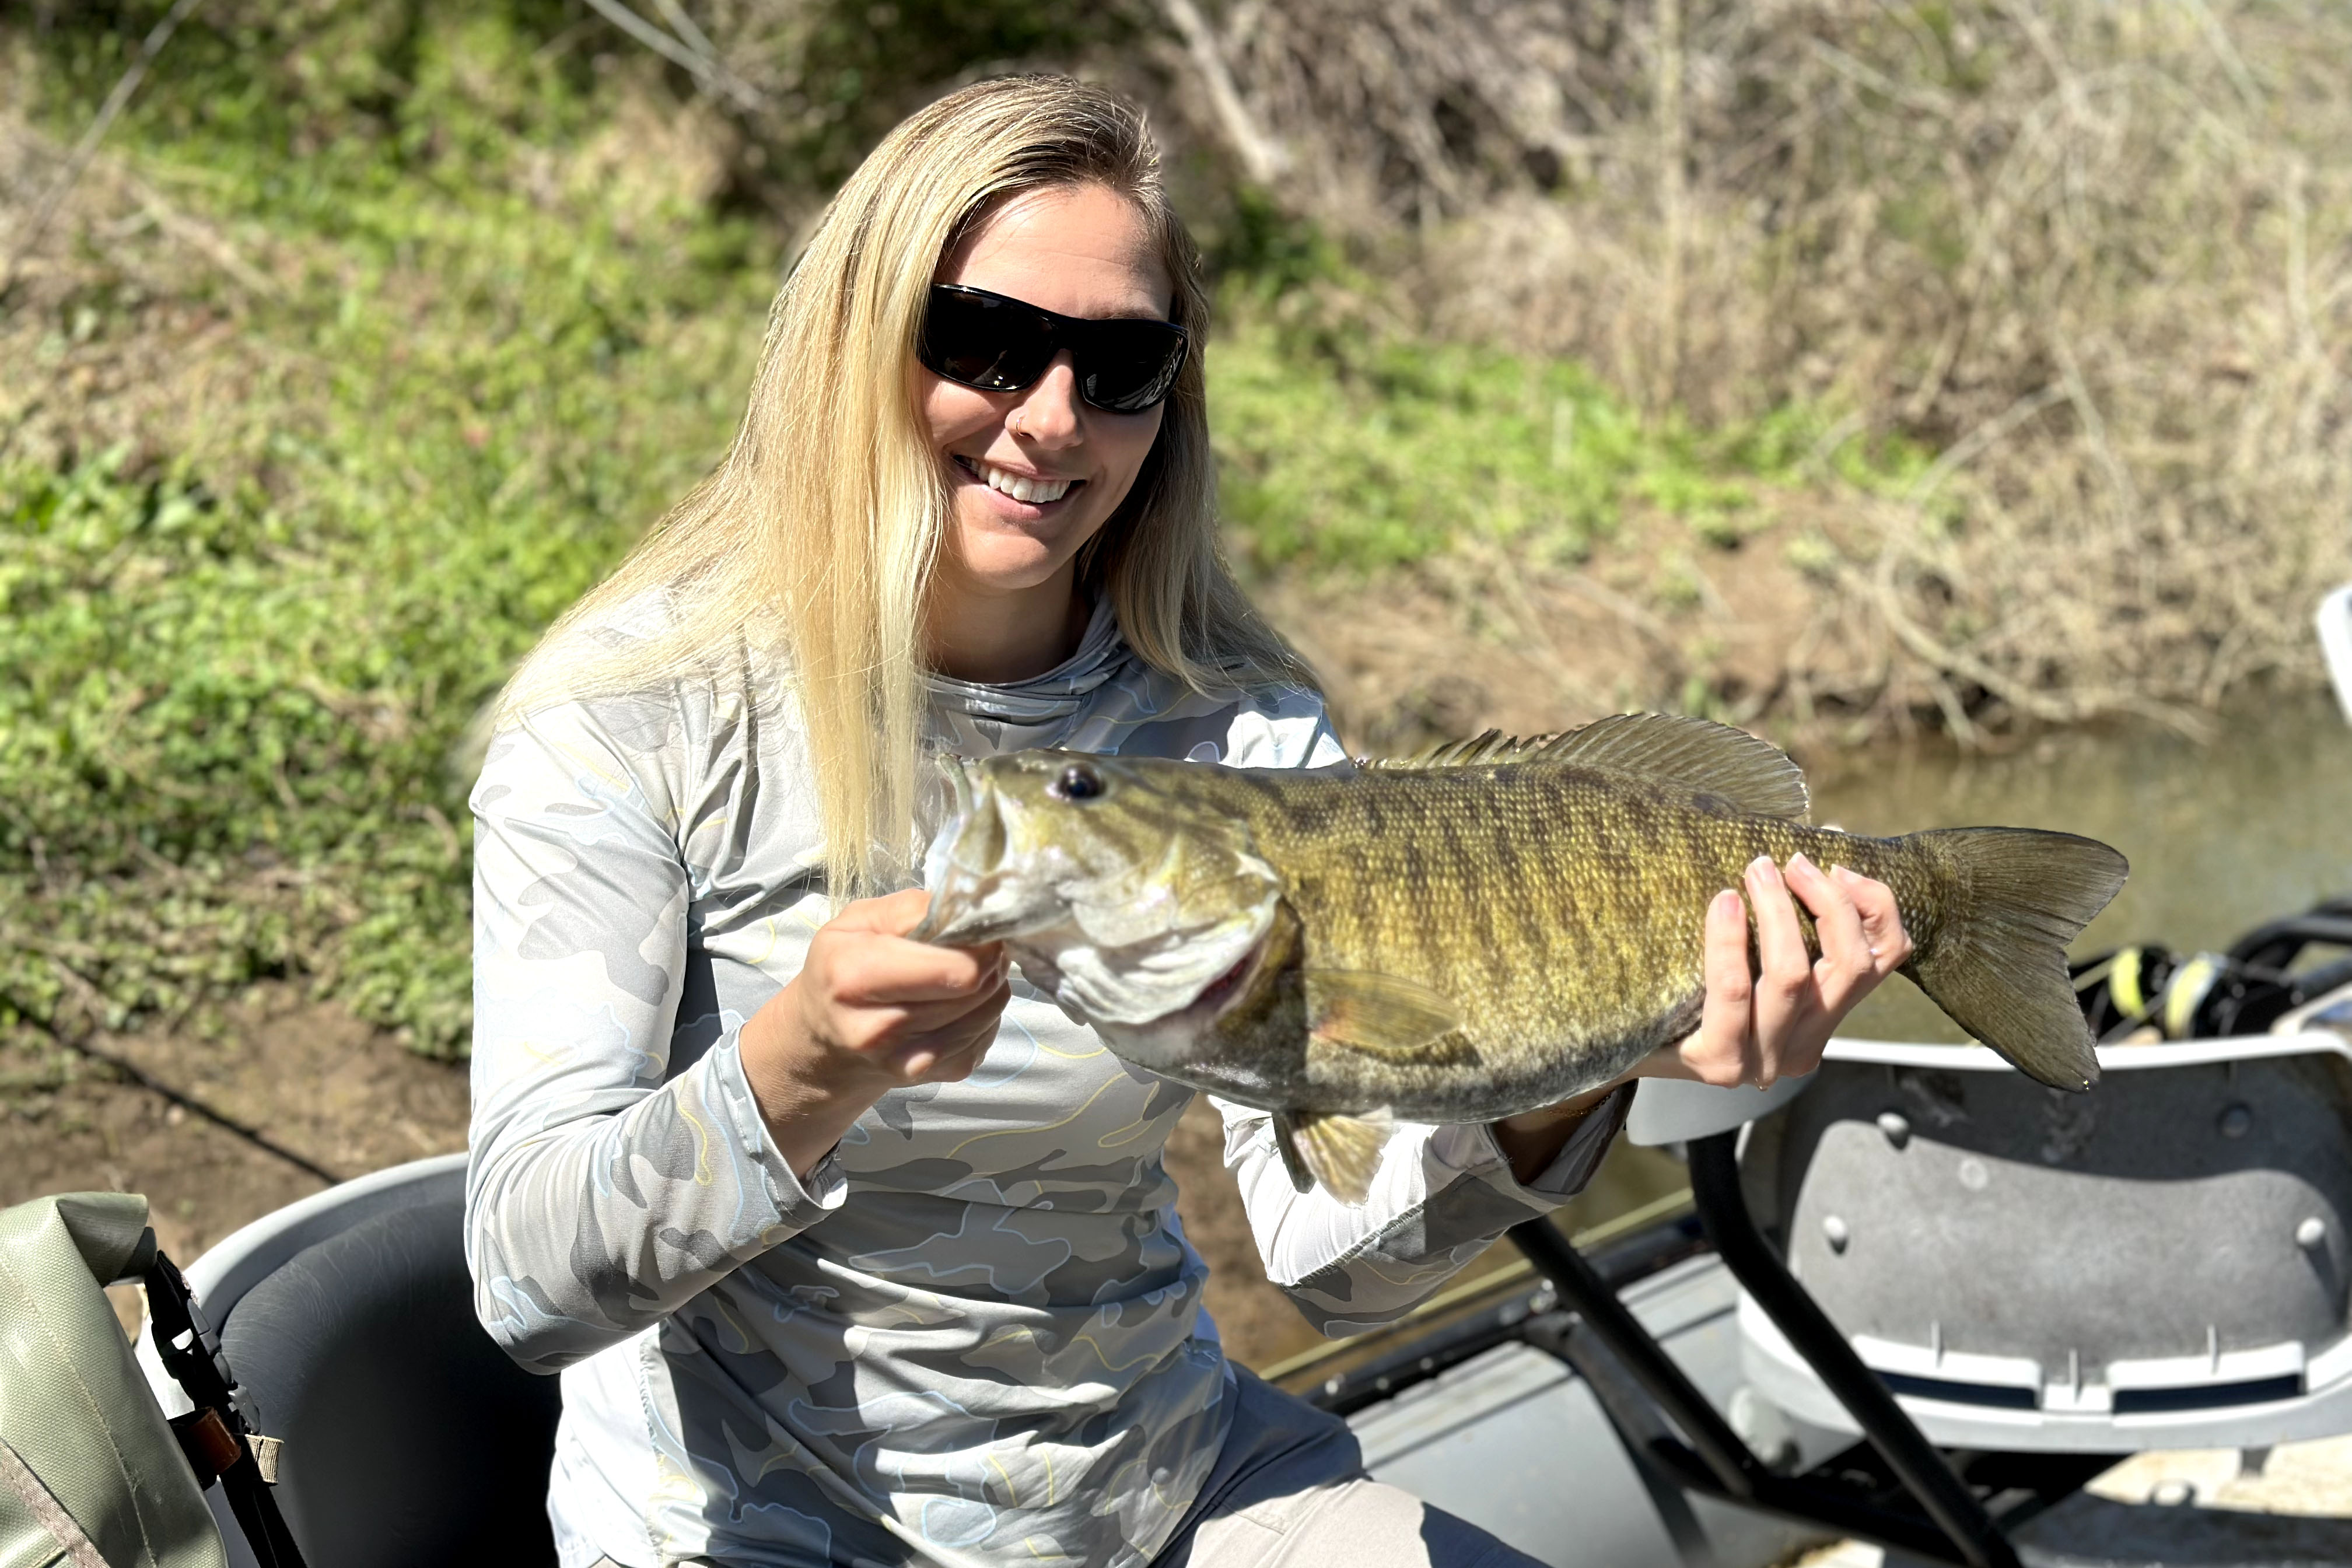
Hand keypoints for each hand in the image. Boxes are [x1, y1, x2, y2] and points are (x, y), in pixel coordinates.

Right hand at [740, 888, 1011, 1173]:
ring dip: (989, 988)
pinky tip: (957, 1003)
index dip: (980, 944)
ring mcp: (908, 1061)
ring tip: (965, 973)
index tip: (978, 930)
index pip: (957, 969)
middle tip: (976, 948)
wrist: (820, 1041)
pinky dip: (982, 1016)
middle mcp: (880, 1028)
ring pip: (987, 1014)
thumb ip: (909, 909)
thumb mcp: (854, 923)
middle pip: (977, 990)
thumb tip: (968, 905)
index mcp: (856, 976)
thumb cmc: (838, 969)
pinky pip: (984, 1037)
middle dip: (988, 962)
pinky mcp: (933, 1077)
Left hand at [1638, 853, 1912, 1090]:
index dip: (1876, 906)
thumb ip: (1786, 926)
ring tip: (1755, 869)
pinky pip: (1734, 990)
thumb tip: (1819, 850)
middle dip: (1827, 901)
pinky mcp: (1718, 1062)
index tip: (1838, 867)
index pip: (1883, 960)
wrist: (1621, 1049)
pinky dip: (1730, 940)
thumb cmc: (1686, 990)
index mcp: (1822, 1019)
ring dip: (1777, 911)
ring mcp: (1762, 1060)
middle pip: (1850, 965)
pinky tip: (1722, 903)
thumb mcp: (1749, 959)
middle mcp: (1801, 1046)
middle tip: (1788, 861)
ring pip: (1793, 976)